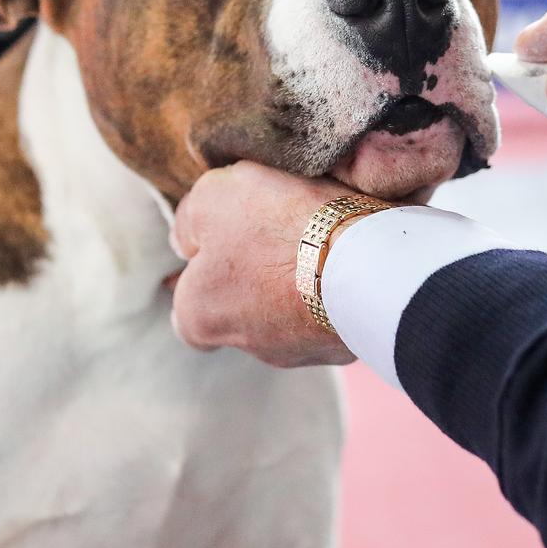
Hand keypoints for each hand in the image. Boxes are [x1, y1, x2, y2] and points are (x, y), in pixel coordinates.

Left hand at [171, 162, 365, 367]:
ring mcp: (298, 351)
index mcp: (199, 317)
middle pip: (240, 310)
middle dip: (254, 278)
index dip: (200, 277)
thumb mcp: (214, 196)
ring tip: (317, 242)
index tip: (221, 247)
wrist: (362, 264)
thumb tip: (184, 239)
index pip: (186, 311)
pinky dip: (333, 292)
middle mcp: (245, 345)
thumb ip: (189, 219)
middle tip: (274, 235)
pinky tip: (346, 259)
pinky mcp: (343, 347)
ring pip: (287, 315)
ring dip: (296, 285)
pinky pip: (331, 316)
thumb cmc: (276, 229)